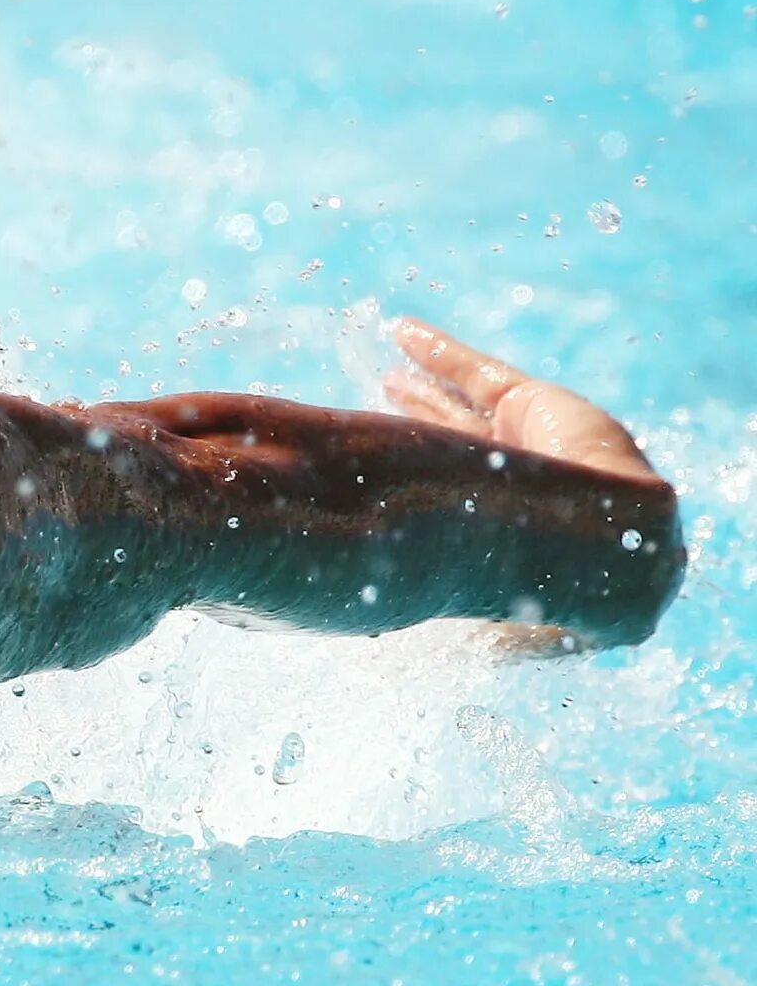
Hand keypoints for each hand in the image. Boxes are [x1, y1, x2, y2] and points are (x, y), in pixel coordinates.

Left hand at [382, 318, 668, 656]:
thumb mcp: (485, 613)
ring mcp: (525, 439)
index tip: (368, 464)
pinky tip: (401, 332)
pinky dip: (438, 351)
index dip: (411, 478)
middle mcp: (511, 480)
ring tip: (386, 372)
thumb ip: (444, 611)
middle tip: (378, 401)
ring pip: (461, 404)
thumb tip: (372, 653)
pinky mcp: (534, 402)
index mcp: (498, 526)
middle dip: (419, 421)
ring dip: (422, 386)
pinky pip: (476, 371)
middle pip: (451, 441)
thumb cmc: (554, 593)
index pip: (445, 494)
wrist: (617, 553)